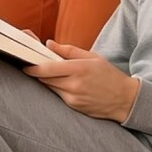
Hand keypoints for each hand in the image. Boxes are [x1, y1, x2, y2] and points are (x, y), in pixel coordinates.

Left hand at [23, 37, 139, 121]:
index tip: (26, 64)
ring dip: (49, 81)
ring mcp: (73, 98)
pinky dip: (59, 89)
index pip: (47, 69)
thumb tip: (49, 44)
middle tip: (38, 66)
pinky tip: (69, 85)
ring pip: (51, 87)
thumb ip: (69, 50)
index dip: (33, 67)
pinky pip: (59, 95)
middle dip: (40, 72)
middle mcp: (74, 85)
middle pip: (45, 78)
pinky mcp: (73, 106)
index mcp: (79, 68)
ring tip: (59, 75)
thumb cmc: (109, 76)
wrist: (125, 99)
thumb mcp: (93, 57)